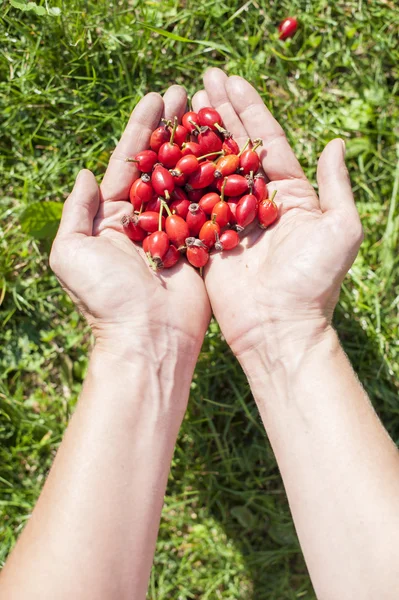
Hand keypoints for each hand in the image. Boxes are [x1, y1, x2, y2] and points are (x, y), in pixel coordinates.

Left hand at [50, 87, 209, 358]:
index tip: (157, 97)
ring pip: (189, 180)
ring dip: (198, 147)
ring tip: (210, 113)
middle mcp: (145, 220)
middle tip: (188, 93)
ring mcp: (176, 232)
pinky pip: (210, 207)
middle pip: (161, 165)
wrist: (148, 338)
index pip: (128, 163)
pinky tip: (231, 152)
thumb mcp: (72, 253)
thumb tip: (84, 173)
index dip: (142, 129)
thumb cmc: (106, 299)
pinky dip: (219, 181)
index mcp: (113, 218)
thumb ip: (76, 212)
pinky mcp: (201, 245)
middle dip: (173, 129)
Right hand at [193, 69, 362, 358]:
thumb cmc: (313, 282)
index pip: (267, 142)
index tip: (231, 80)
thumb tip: (336, 143)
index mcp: (288, 195)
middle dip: (220, 114)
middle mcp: (257, 203)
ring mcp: (229, 220)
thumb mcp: (340, 229)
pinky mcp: (206, 239)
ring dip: (196, 138)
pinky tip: (164, 150)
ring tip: (181, 105)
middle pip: (235, 149)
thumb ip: (335, 186)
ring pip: (210, 170)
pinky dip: (178, 178)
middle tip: (201, 80)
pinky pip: (190, 204)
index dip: (250, 111)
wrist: (278, 328)